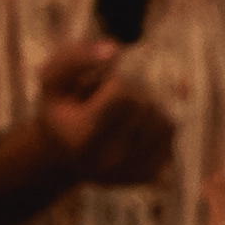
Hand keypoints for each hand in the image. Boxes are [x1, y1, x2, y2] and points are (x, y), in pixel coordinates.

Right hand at [26, 39, 173, 186]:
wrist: (63, 156)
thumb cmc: (59, 110)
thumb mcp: (52, 78)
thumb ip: (76, 58)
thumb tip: (116, 50)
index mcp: (82, 139)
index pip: (122, 94)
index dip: (112, 81)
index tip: (96, 88)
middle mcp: (109, 161)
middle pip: (145, 106)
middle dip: (131, 91)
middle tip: (108, 98)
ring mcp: (132, 171)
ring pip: (163, 119)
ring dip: (147, 105)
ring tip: (122, 111)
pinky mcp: (150, 174)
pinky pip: (171, 132)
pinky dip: (158, 120)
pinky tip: (136, 123)